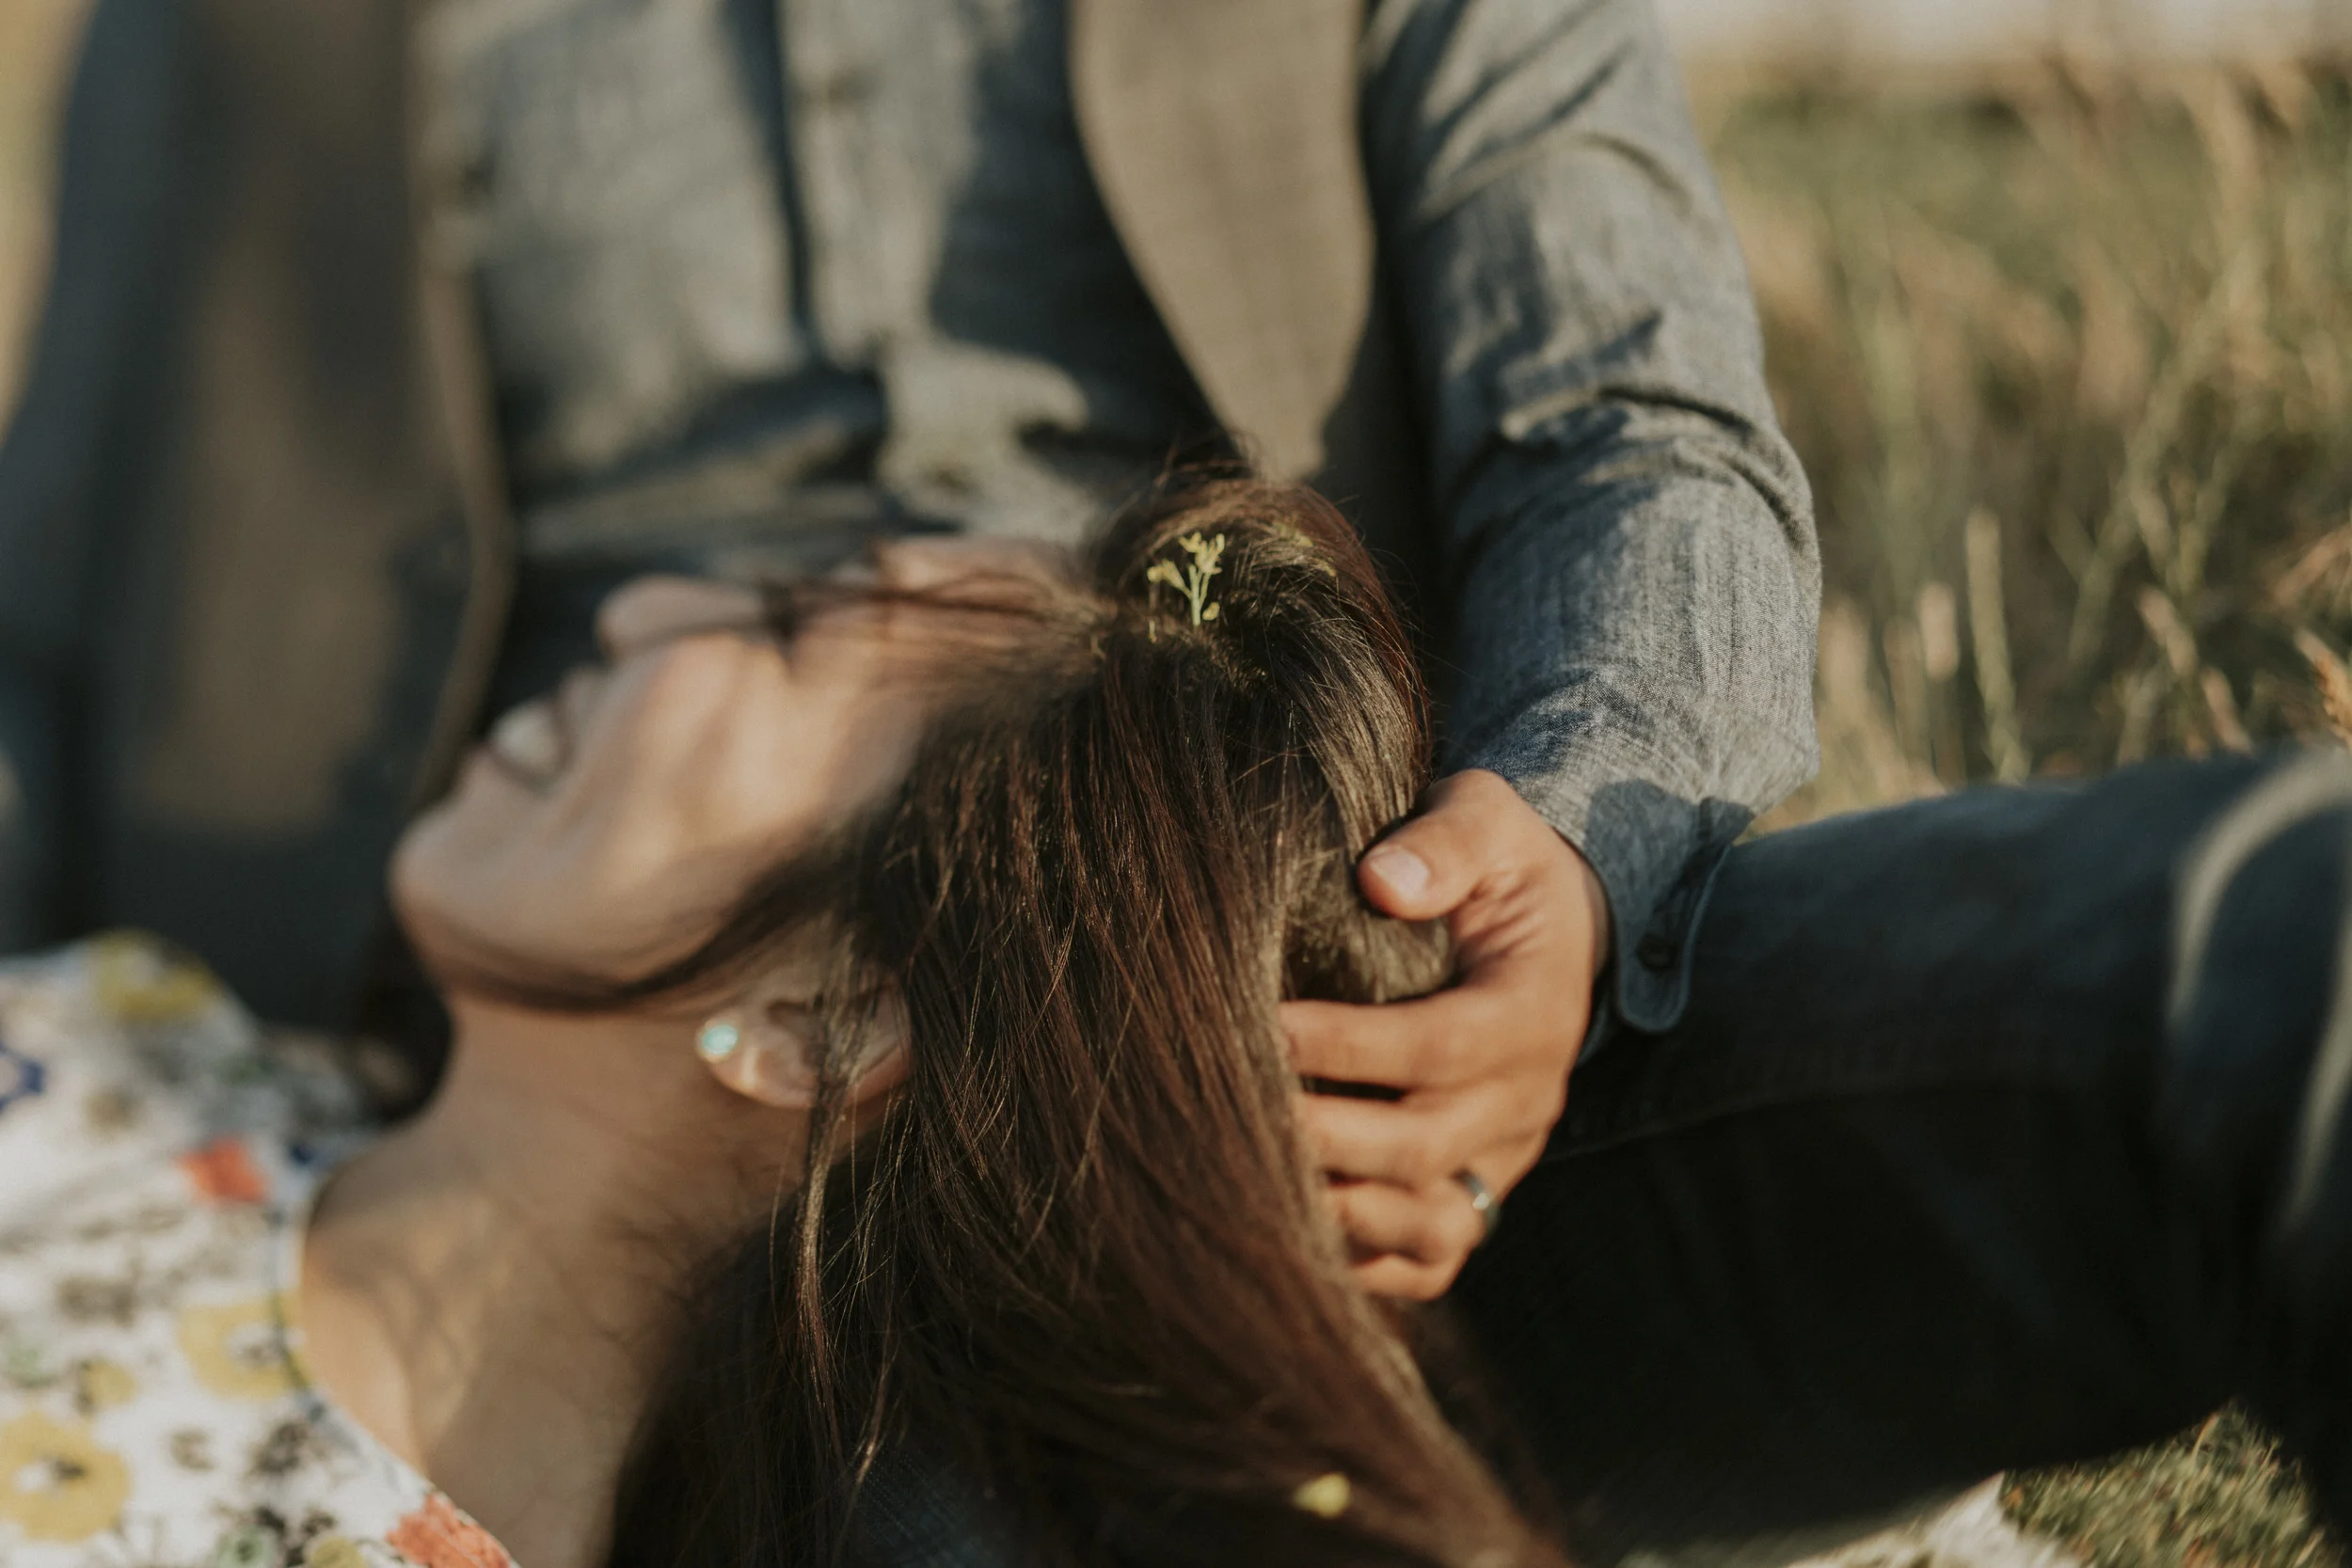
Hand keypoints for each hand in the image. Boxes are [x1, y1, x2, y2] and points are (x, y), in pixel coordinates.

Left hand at [1283, 770, 1610, 1298]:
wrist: (1549, 927)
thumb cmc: (1495, 866)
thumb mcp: (1486, 820)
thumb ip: (1445, 841)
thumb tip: (1381, 881)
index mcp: (1532, 1011)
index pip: (1437, 1046)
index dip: (1347, 1046)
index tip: (1261, 1028)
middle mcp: (1527, 1100)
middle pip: (1423, 1147)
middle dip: (1322, 1137)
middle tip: (1224, 1115)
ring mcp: (1505, 1157)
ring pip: (1432, 1224)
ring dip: (1339, 1213)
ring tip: (1247, 1181)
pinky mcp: (1479, 1192)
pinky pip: (1432, 1258)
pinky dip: (1366, 1263)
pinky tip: (1288, 1234)